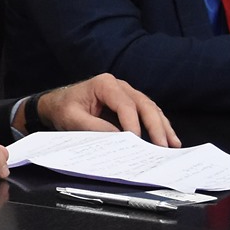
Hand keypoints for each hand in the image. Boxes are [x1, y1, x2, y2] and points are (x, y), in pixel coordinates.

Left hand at [30, 74, 180, 147]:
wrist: (57, 104)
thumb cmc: (63, 108)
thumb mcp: (72, 118)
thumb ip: (93, 127)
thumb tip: (118, 137)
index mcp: (104, 84)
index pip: (125, 105)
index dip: (133, 124)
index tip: (137, 141)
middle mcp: (119, 86)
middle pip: (143, 104)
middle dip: (155, 126)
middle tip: (163, 145)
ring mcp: (127, 93)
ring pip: (150, 108)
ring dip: (162, 126)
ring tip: (172, 144)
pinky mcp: (130, 104)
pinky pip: (148, 113)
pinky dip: (159, 126)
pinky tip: (168, 139)